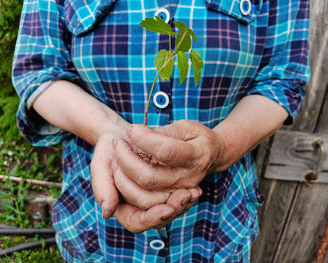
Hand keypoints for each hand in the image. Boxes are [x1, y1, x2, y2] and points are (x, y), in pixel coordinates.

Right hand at [91, 130, 201, 232]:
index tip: (167, 209)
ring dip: (182, 204)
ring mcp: (154, 199)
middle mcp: (139, 207)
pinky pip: (177, 199)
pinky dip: (186, 197)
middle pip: (158, 218)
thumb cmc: (109, 151)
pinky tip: (195, 191)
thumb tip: (107, 211)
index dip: (152, 218)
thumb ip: (102, 188)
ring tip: (194, 193)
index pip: (137, 222)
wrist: (122, 137)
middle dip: (172, 207)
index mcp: (121, 206)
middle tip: (186, 196)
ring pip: (171, 210)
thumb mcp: (101, 165)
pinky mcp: (165, 190)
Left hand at [112, 120, 226, 190]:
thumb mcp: (187, 126)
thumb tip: (139, 135)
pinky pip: (144, 203)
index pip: (166, 151)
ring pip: (143, 196)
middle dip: (126, 160)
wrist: (211, 156)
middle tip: (117, 143)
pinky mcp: (170, 199)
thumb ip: (166, 132)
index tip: (131, 129)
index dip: (144, 140)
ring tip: (116, 157)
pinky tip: (122, 171)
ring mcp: (178, 191)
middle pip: (149, 178)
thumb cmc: (197, 137)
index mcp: (196, 155)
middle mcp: (188, 178)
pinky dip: (128, 189)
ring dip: (123, 177)